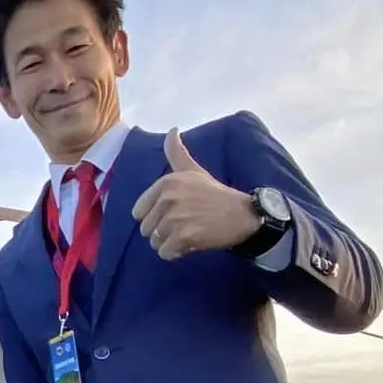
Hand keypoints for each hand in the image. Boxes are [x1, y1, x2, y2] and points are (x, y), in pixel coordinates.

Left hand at [132, 128, 258, 260]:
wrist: (242, 215)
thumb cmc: (215, 194)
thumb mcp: (193, 170)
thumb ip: (177, 152)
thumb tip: (172, 130)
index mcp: (166, 183)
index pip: (139, 212)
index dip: (155, 217)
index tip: (175, 213)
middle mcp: (168, 198)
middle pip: (146, 229)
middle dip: (163, 232)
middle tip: (185, 224)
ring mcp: (175, 218)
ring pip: (155, 242)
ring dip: (170, 243)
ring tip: (190, 233)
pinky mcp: (184, 236)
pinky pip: (166, 253)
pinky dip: (177, 253)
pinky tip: (192, 243)